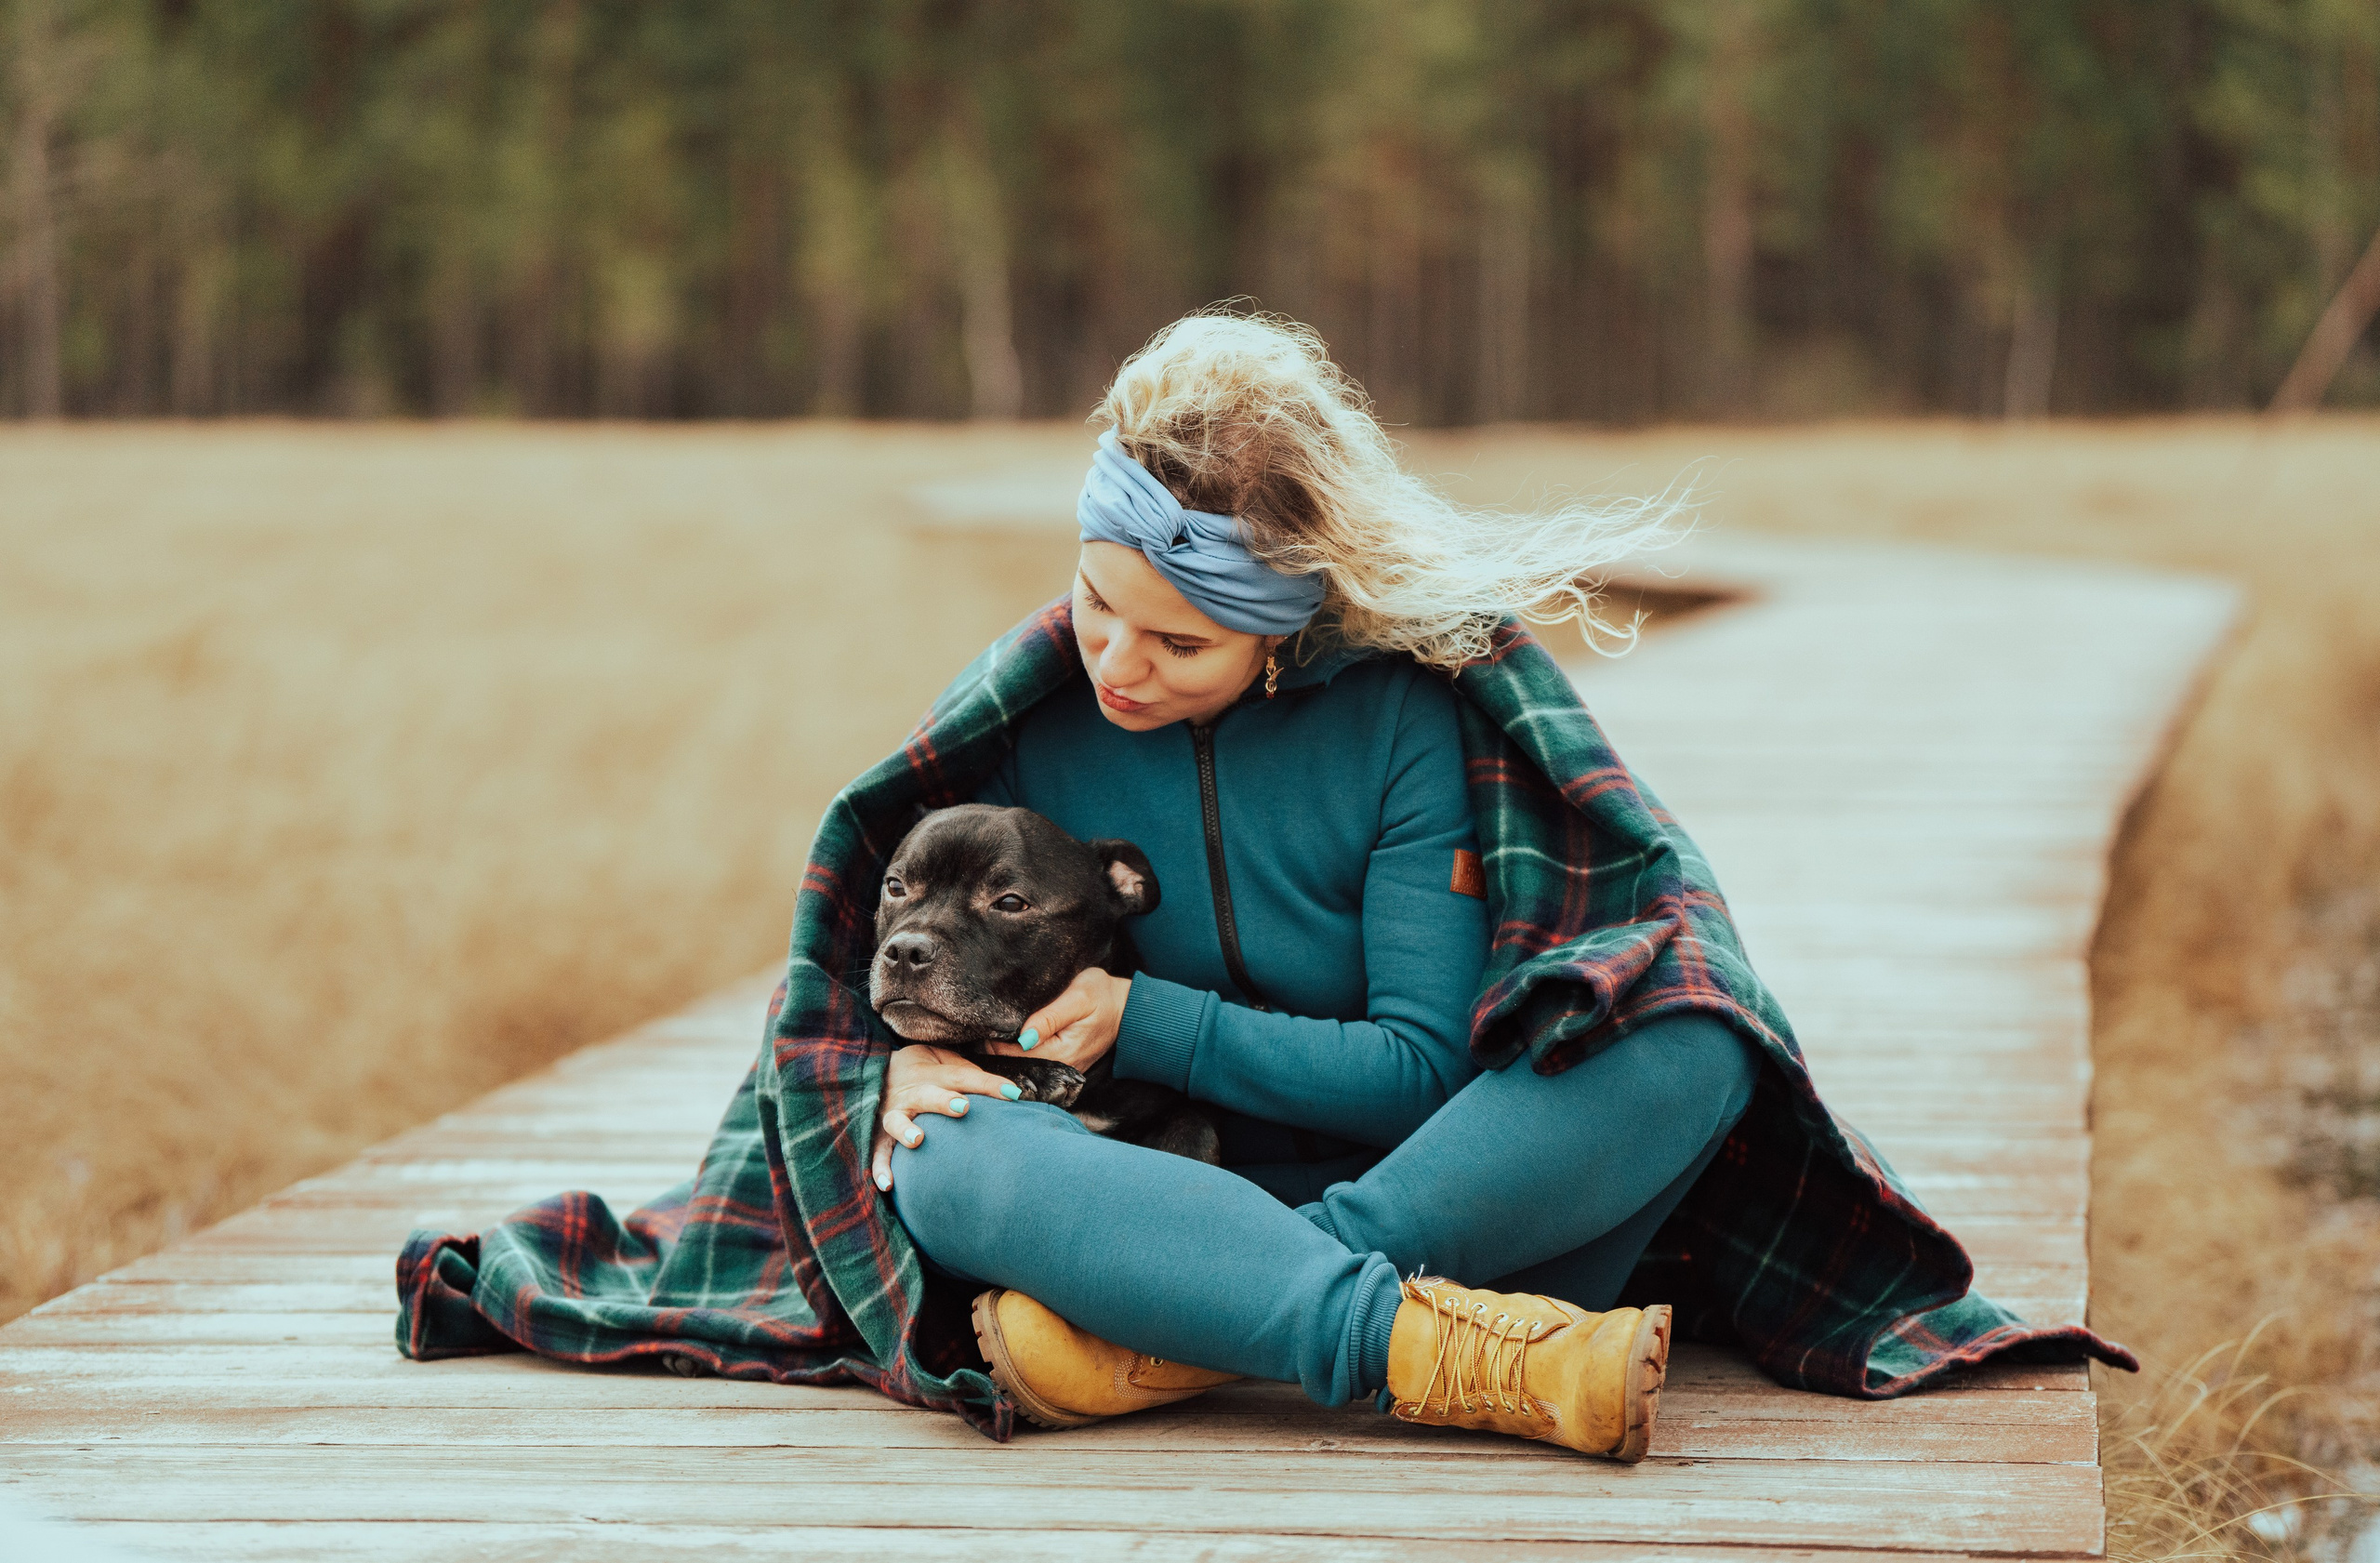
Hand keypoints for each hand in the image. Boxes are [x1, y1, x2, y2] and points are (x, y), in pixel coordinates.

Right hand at [869, 1045, 1022, 1195]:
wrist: (877, 1068)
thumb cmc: (925, 1070)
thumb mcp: (945, 1061)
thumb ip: (972, 1075)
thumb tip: (1011, 1094)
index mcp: (931, 1073)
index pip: (962, 1076)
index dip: (987, 1084)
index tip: (1012, 1094)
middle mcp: (911, 1092)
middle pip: (927, 1094)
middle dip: (943, 1100)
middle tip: (962, 1107)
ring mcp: (893, 1113)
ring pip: (896, 1120)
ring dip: (905, 1130)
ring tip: (917, 1140)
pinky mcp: (878, 1133)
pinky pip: (877, 1151)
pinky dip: (880, 1167)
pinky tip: (888, 1184)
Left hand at [985, 968, 1130, 1070]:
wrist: (1126, 1007)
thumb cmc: (1102, 995)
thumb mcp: (1078, 998)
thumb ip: (1049, 1018)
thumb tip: (1022, 1038)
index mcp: (1064, 1052)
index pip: (1017, 1056)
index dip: (995, 1045)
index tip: (982, 1028)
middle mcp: (1062, 1067)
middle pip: (1018, 1066)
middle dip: (996, 1052)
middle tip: (978, 1032)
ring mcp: (1064, 1068)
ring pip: (1025, 1067)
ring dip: (1005, 1055)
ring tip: (988, 1037)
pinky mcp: (1064, 1064)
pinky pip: (1035, 1065)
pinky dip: (1019, 1056)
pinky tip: (1006, 1044)